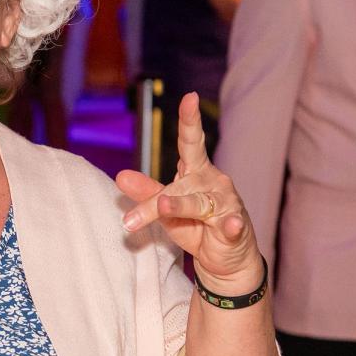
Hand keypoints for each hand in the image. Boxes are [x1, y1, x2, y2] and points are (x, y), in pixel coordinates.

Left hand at [115, 92, 263, 293]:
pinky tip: (231, 225)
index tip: (190, 97)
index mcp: (196, 172)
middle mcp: (213, 182)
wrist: (223, 258)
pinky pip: (232, 224)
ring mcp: (226, 203)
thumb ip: (146, 192)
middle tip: (134, 212)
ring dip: (181, 206)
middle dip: (156, 199)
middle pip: (180, 185)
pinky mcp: (235, 227)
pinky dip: (231, 225)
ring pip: (198, 203)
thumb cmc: (194, 226)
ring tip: (164, 206)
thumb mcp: (165, 209)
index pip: (191, 143)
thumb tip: (120, 176)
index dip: (190, 120)